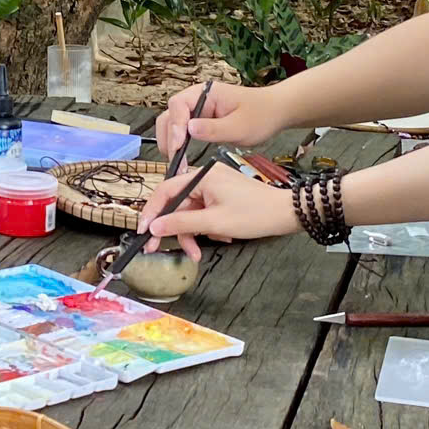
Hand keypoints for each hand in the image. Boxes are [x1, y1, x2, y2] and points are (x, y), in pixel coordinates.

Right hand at [138, 165, 296, 258]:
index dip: (151, 212)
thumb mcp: (214, 222)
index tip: (143, 231)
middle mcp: (205, 177)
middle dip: (171, 229)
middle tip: (156, 248)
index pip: (165, 190)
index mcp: (201, 176)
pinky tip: (218, 237)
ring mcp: (214, 186)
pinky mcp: (221, 195)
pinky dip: (204, 227)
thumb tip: (154, 227)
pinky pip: (203, 212)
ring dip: (190, 233)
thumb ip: (181, 223)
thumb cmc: (255, 214)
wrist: (286, 214)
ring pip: (189, 212)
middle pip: (176, 204)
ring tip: (197, 252)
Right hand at [153, 81, 283, 162]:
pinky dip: (178, 144)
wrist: (274, 112)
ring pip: (171, 123)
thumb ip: (214, 128)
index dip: (175, 125)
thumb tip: (188, 129)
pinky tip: (182, 157)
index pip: (179, 105)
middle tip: (175, 159)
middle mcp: (197, 98)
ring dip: (170, 141)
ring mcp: (197, 109)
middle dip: (169, 137)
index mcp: (206, 92)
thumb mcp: (240, 126)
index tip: (178, 145)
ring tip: (177, 162)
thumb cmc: (261, 115)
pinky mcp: (199, 120)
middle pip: (170, 114)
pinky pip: (181, 131)